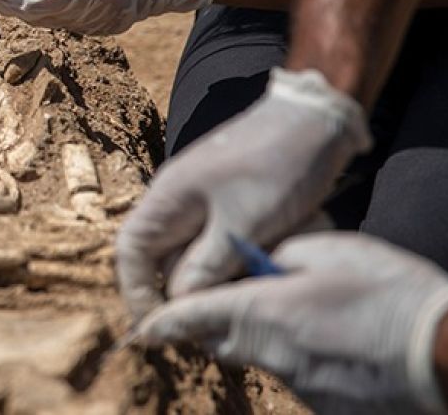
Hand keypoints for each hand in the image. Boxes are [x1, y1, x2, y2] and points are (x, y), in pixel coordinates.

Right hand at [116, 68, 371, 319]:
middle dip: (194, 291)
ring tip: (265, 274)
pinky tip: (281, 252)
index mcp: (167, 200)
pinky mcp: (232, 208)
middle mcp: (178, 204)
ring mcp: (205, 205)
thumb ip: (208, 267)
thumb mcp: (245, 223)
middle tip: (226, 317)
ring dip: (230, 272)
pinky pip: (228, 246)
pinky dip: (250, 257)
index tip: (160, 329)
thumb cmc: (276, 163)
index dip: (138, 294)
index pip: (131, 254)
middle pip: (167, 262)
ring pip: (202, 257)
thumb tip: (180, 308)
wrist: (316, 118)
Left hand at [138, 232, 447, 414]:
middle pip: (224, 341)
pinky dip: (309, 361)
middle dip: (220, 325)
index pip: (189, 318)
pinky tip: (342, 345)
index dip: (162, 323)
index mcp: (260, 312)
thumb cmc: (390, 294)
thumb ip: (283, 254)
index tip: (142, 329)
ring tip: (317, 318)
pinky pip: (302, 379)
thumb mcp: (331, 249)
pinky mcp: (325, 407)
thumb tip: (265, 260)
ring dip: (273, 340)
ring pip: (265, 359)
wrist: (447, 352)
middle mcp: (269, 354)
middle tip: (242, 302)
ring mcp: (298, 386)